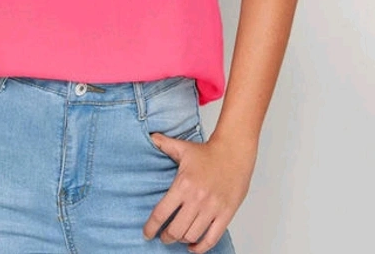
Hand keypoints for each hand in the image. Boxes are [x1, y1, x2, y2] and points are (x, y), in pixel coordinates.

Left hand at [142, 133, 255, 251]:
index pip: (161, 213)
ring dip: (182, 240)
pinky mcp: (225, 214)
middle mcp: (196, 199)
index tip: (147, 233)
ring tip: (178, 237)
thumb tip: (150, 137)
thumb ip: (164, 144)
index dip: (151, 227)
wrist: (233, 152)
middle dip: (166, 237)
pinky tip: (193, 246)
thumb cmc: (207, 152)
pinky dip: (200, 247)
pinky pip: (211, 238)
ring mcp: (212, 208)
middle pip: (175, 230)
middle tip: (163, 236)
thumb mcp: (182, 147)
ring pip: (191, 235)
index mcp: (183, 184)